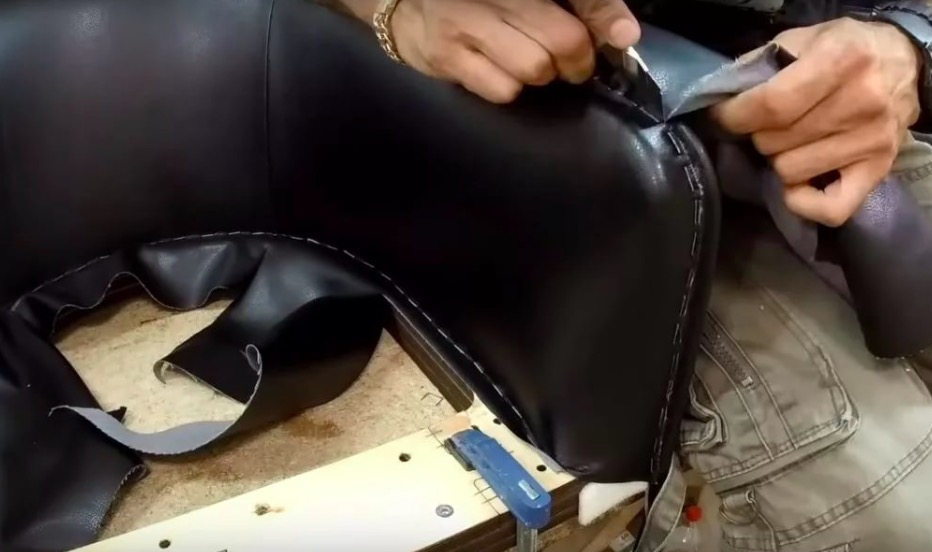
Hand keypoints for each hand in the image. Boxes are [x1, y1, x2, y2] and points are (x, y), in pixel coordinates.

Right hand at [388, 0, 639, 102]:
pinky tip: (502, 72)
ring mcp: (468, 24)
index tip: (622, 40)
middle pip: (563, 41)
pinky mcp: (449, 57)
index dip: (606, 19)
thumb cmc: (483, 0)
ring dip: (543, 75)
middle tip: (571, 62)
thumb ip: (585, 4)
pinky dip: (512, 88)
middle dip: (578, 61)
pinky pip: (503, 90)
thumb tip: (625, 35)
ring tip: (532, 63)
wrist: (408, 4)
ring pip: (535, 69)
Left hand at [712, 18, 920, 225]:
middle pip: (775, 141)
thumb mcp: (804, 39)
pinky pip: (831, 209)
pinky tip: (797, 184)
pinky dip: (804, 202)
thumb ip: (761, 64)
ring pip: (790, 172)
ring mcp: (872, 140)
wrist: (905, 61)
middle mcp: (862, 101)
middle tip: (766, 125)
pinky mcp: (878, 169)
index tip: (722, 117)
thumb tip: (721, 98)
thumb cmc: (845, 50)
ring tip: (790, 142)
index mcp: (841, 60)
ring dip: (779, 159)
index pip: (771, 105)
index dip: (734, 116)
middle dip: (757, 134)